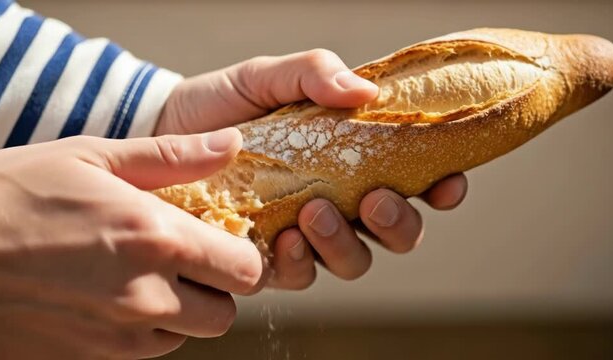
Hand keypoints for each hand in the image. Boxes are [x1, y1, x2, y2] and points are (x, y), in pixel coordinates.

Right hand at [0, 129, 264, 358]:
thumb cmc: (13, 195)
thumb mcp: (93, 156)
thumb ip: (173, 156)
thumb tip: (232, 143)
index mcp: (157, 238)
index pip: (246, 269)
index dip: (242, 254)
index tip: (222, 238)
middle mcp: (148, 296)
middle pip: (225, 311)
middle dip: (216, 286)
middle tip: (187, 258)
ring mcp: (118, 336)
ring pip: (187, 334)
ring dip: (181, 308)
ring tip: (145, 274)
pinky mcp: (91, 359)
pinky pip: (146, 351)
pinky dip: (145, 329)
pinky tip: (115, 296)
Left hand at [156, 49, 467, 288]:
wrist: (165, 131)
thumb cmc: (224, 103)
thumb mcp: (268, 77)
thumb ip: (314, 75)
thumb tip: (366, 94)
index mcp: (353, 160)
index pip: (416, 181)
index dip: (442, 187)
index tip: (447, 182)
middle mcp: (340, 202)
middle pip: (398, 235)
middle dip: (398, 225)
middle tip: (373, 201)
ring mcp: (306, 235)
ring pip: (355, 262)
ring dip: (345, 245)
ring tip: (314, 212)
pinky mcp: (269, 257)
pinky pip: (300, 277)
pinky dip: (300, 263)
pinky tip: (285, 240)